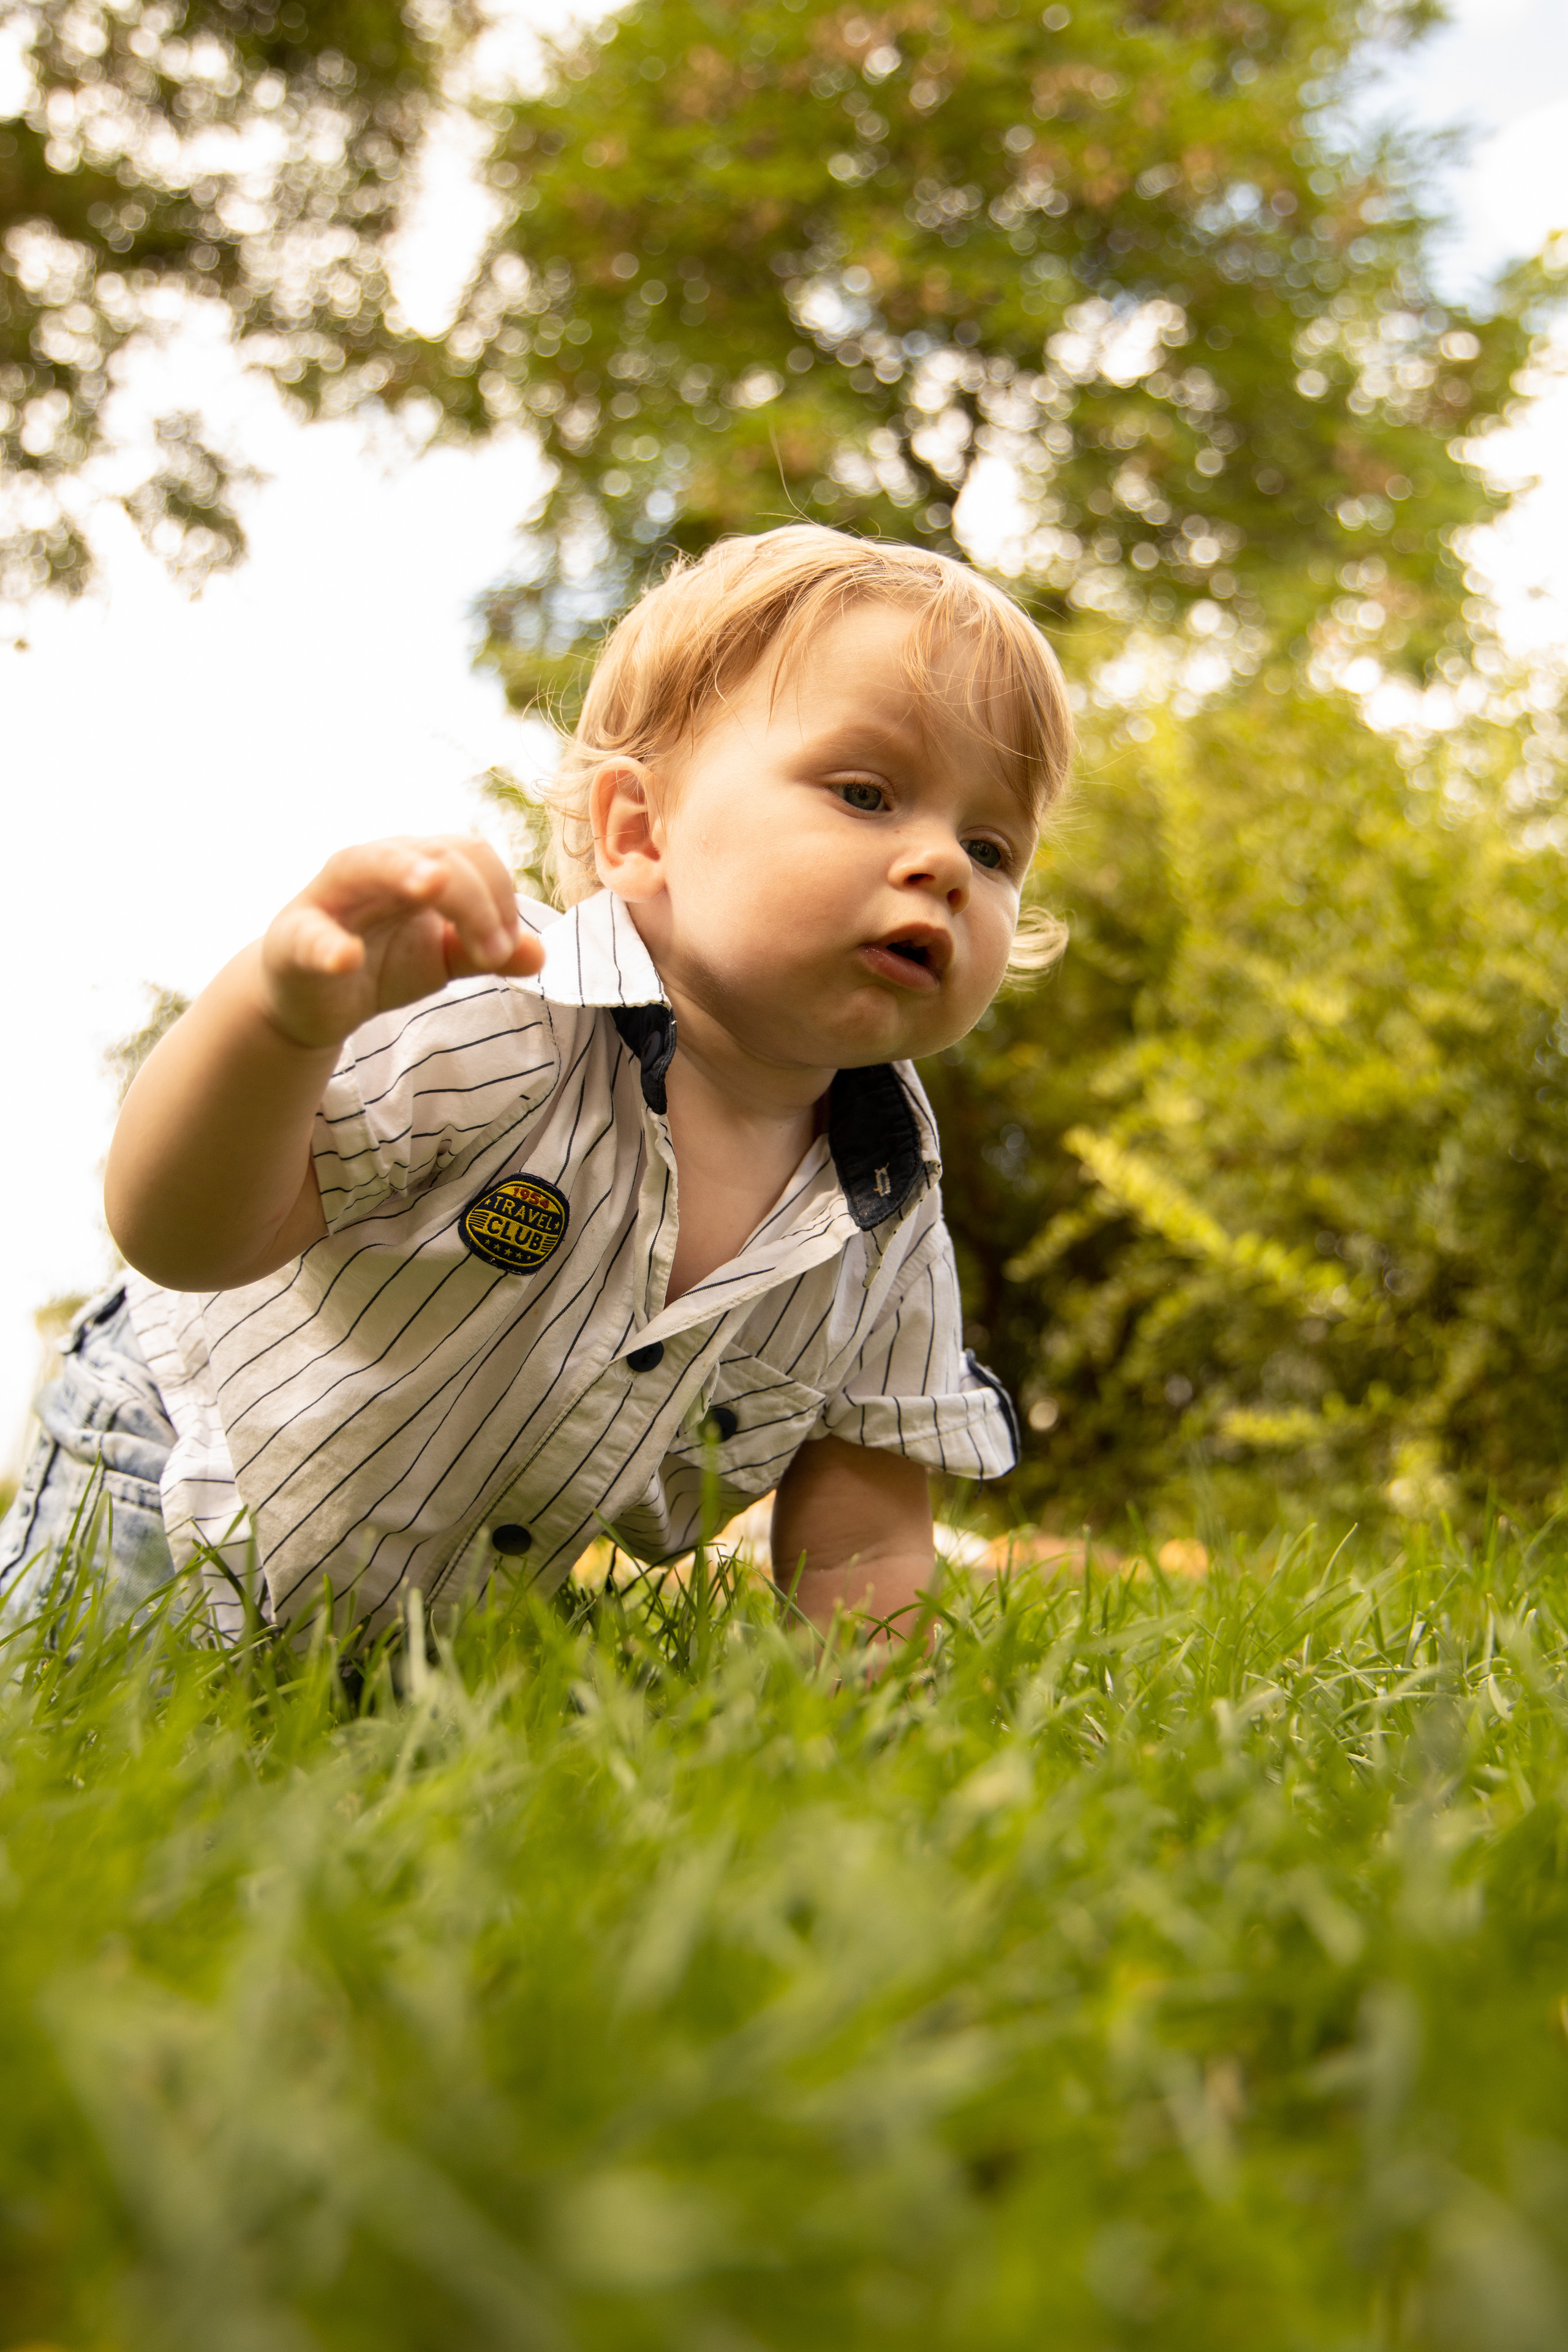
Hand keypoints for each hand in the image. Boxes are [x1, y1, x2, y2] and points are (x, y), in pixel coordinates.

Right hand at [258, 836, 545, 1049]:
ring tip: (431, 887)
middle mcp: (375, 865)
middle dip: (474, 900)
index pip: (470, 855)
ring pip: (368, 864)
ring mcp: (331, 896)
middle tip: (493, 953)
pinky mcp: (294, 938)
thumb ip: (487, 953)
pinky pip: (311, 935)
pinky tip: (347, 957)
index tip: (508, 949)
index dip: (499, 897)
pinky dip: (329, 945)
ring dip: (403, 873)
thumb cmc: (382, 962)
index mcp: (415, 864)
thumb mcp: (443, 959)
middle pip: (433, 854)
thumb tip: (540, 953)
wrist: (316, 1001)